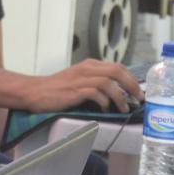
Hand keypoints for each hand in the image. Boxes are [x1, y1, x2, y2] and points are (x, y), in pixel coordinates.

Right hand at [19, 59, 141, 112]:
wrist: (34, 92)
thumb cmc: (57, 89)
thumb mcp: (78, 80)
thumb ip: (95, 82)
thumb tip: (116, 94)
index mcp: (89, 65)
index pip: (117, 66)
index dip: (131, 78)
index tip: (139, 91)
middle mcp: (87, 69)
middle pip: (117, 71)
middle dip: (132, 85)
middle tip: (139, 98)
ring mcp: (80, 79)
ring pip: (108, 82)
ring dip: (120, 96)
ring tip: (124, 108)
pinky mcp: (74, 91)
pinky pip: (96, 93)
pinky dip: (104, 101)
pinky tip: (105, 109)